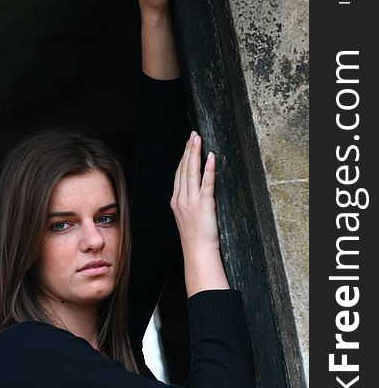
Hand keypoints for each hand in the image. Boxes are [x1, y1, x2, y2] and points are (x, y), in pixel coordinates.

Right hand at [170, 131, 218, 252]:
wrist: (198, 252)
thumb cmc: (196, 238)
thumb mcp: (187, 217)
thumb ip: (189, 202)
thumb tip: (196, 192)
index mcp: (176, 200)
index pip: (179, 173)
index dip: (183, 157)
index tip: (188, 144)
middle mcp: (181, 198)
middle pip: (183, 168)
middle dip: (188, 150)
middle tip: (193, 135)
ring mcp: (191, 201)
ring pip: (191, 172)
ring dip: (195, 153)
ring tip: (198, 139)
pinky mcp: (204, 205)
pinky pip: (206, 183)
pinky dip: (208, 169)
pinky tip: (210, 157)